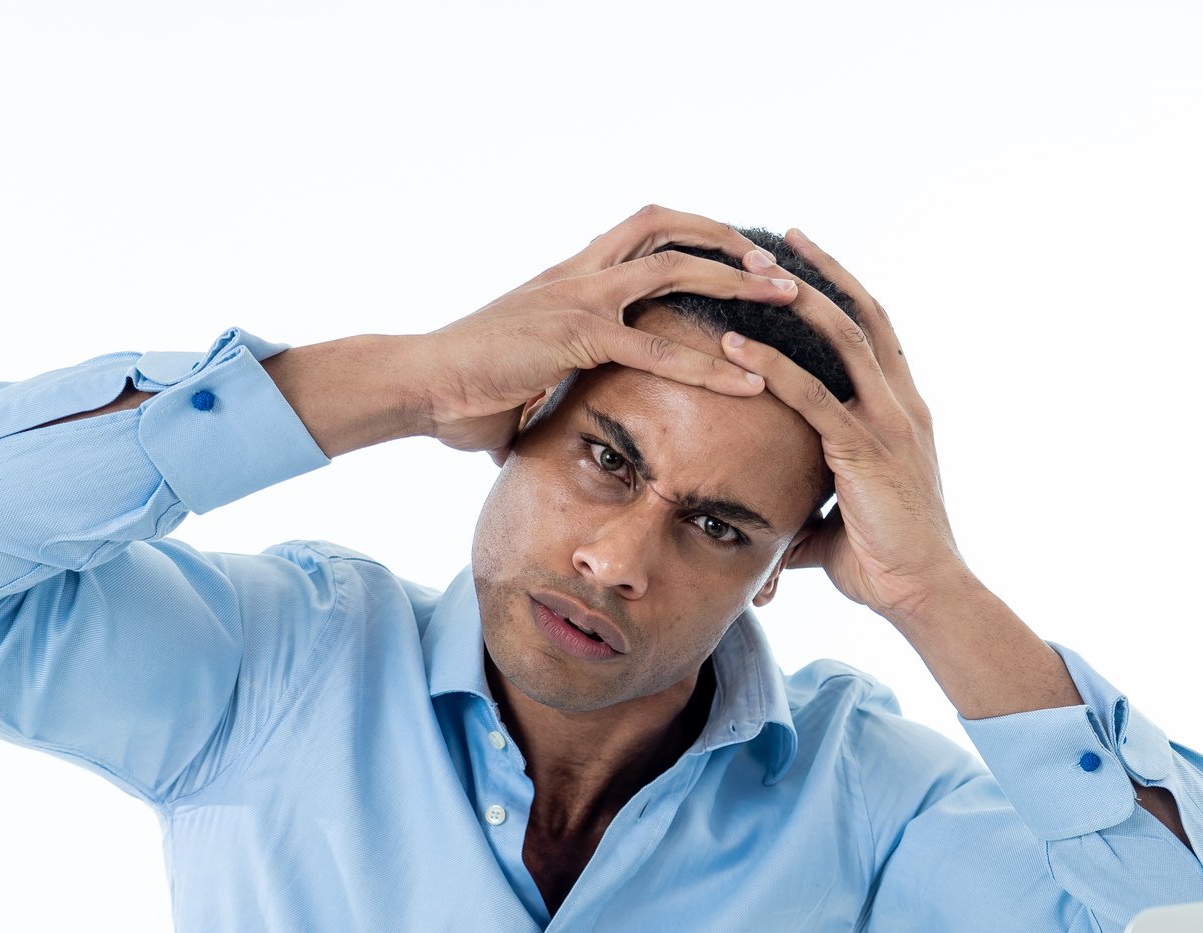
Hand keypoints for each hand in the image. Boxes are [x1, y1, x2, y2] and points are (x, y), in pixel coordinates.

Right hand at [411, 205, 801, 464]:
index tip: (741, 254)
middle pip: (668, 227)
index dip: (697, 233)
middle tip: (780, 269)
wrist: (417, 384)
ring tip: (785, 301)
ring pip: (674, 269)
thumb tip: (545, 434)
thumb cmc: (461, 390)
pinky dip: (708, 363)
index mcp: (571, 274)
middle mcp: (579, 272)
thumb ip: (550, 390)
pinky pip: (656, 345)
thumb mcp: (522, 379)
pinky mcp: (575, 335)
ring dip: (735, 282)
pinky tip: (749, 380)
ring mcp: (578, 297)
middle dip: (730, 241)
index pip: (645, 229)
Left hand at [716, 227, 965, 620]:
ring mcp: (889, 423)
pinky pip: (812, 396)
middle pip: (861, 314)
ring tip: (752, 269)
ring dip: (796, 299)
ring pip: (842, 339)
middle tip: (776, 237)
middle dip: (819, 272)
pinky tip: (733, 346)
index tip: (804, 257)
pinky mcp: (865, 450)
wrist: (924, 593)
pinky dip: (771, 367)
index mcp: (904, 410)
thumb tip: (770, 518)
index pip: (873, 331)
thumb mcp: (839, 518)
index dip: (841, 289)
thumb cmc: (886, 562)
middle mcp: (903, 404)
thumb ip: (807, 502)